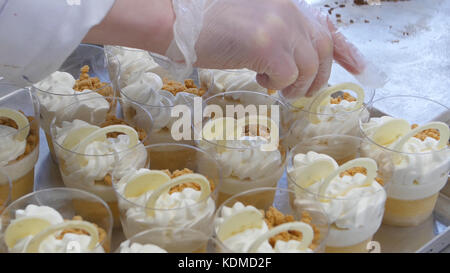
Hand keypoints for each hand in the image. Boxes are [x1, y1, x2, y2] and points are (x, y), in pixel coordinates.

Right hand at [169, 0, 366, 97]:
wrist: (180, 23)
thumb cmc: (210, 28)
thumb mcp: (253, 27)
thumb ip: (279, 37)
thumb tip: (294, 64)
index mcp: (286, 5)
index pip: (325, 28)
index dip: (347, 50)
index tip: (360, 68)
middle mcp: (288, 11)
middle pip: (322, 48)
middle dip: (319, 76)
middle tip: (304, 91)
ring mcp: (278, 26)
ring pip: (309, 65)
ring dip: (297, 85)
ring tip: (277, 89)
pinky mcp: (266, 44)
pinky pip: (288, 75)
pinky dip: (278, 84)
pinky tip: (261, 80)